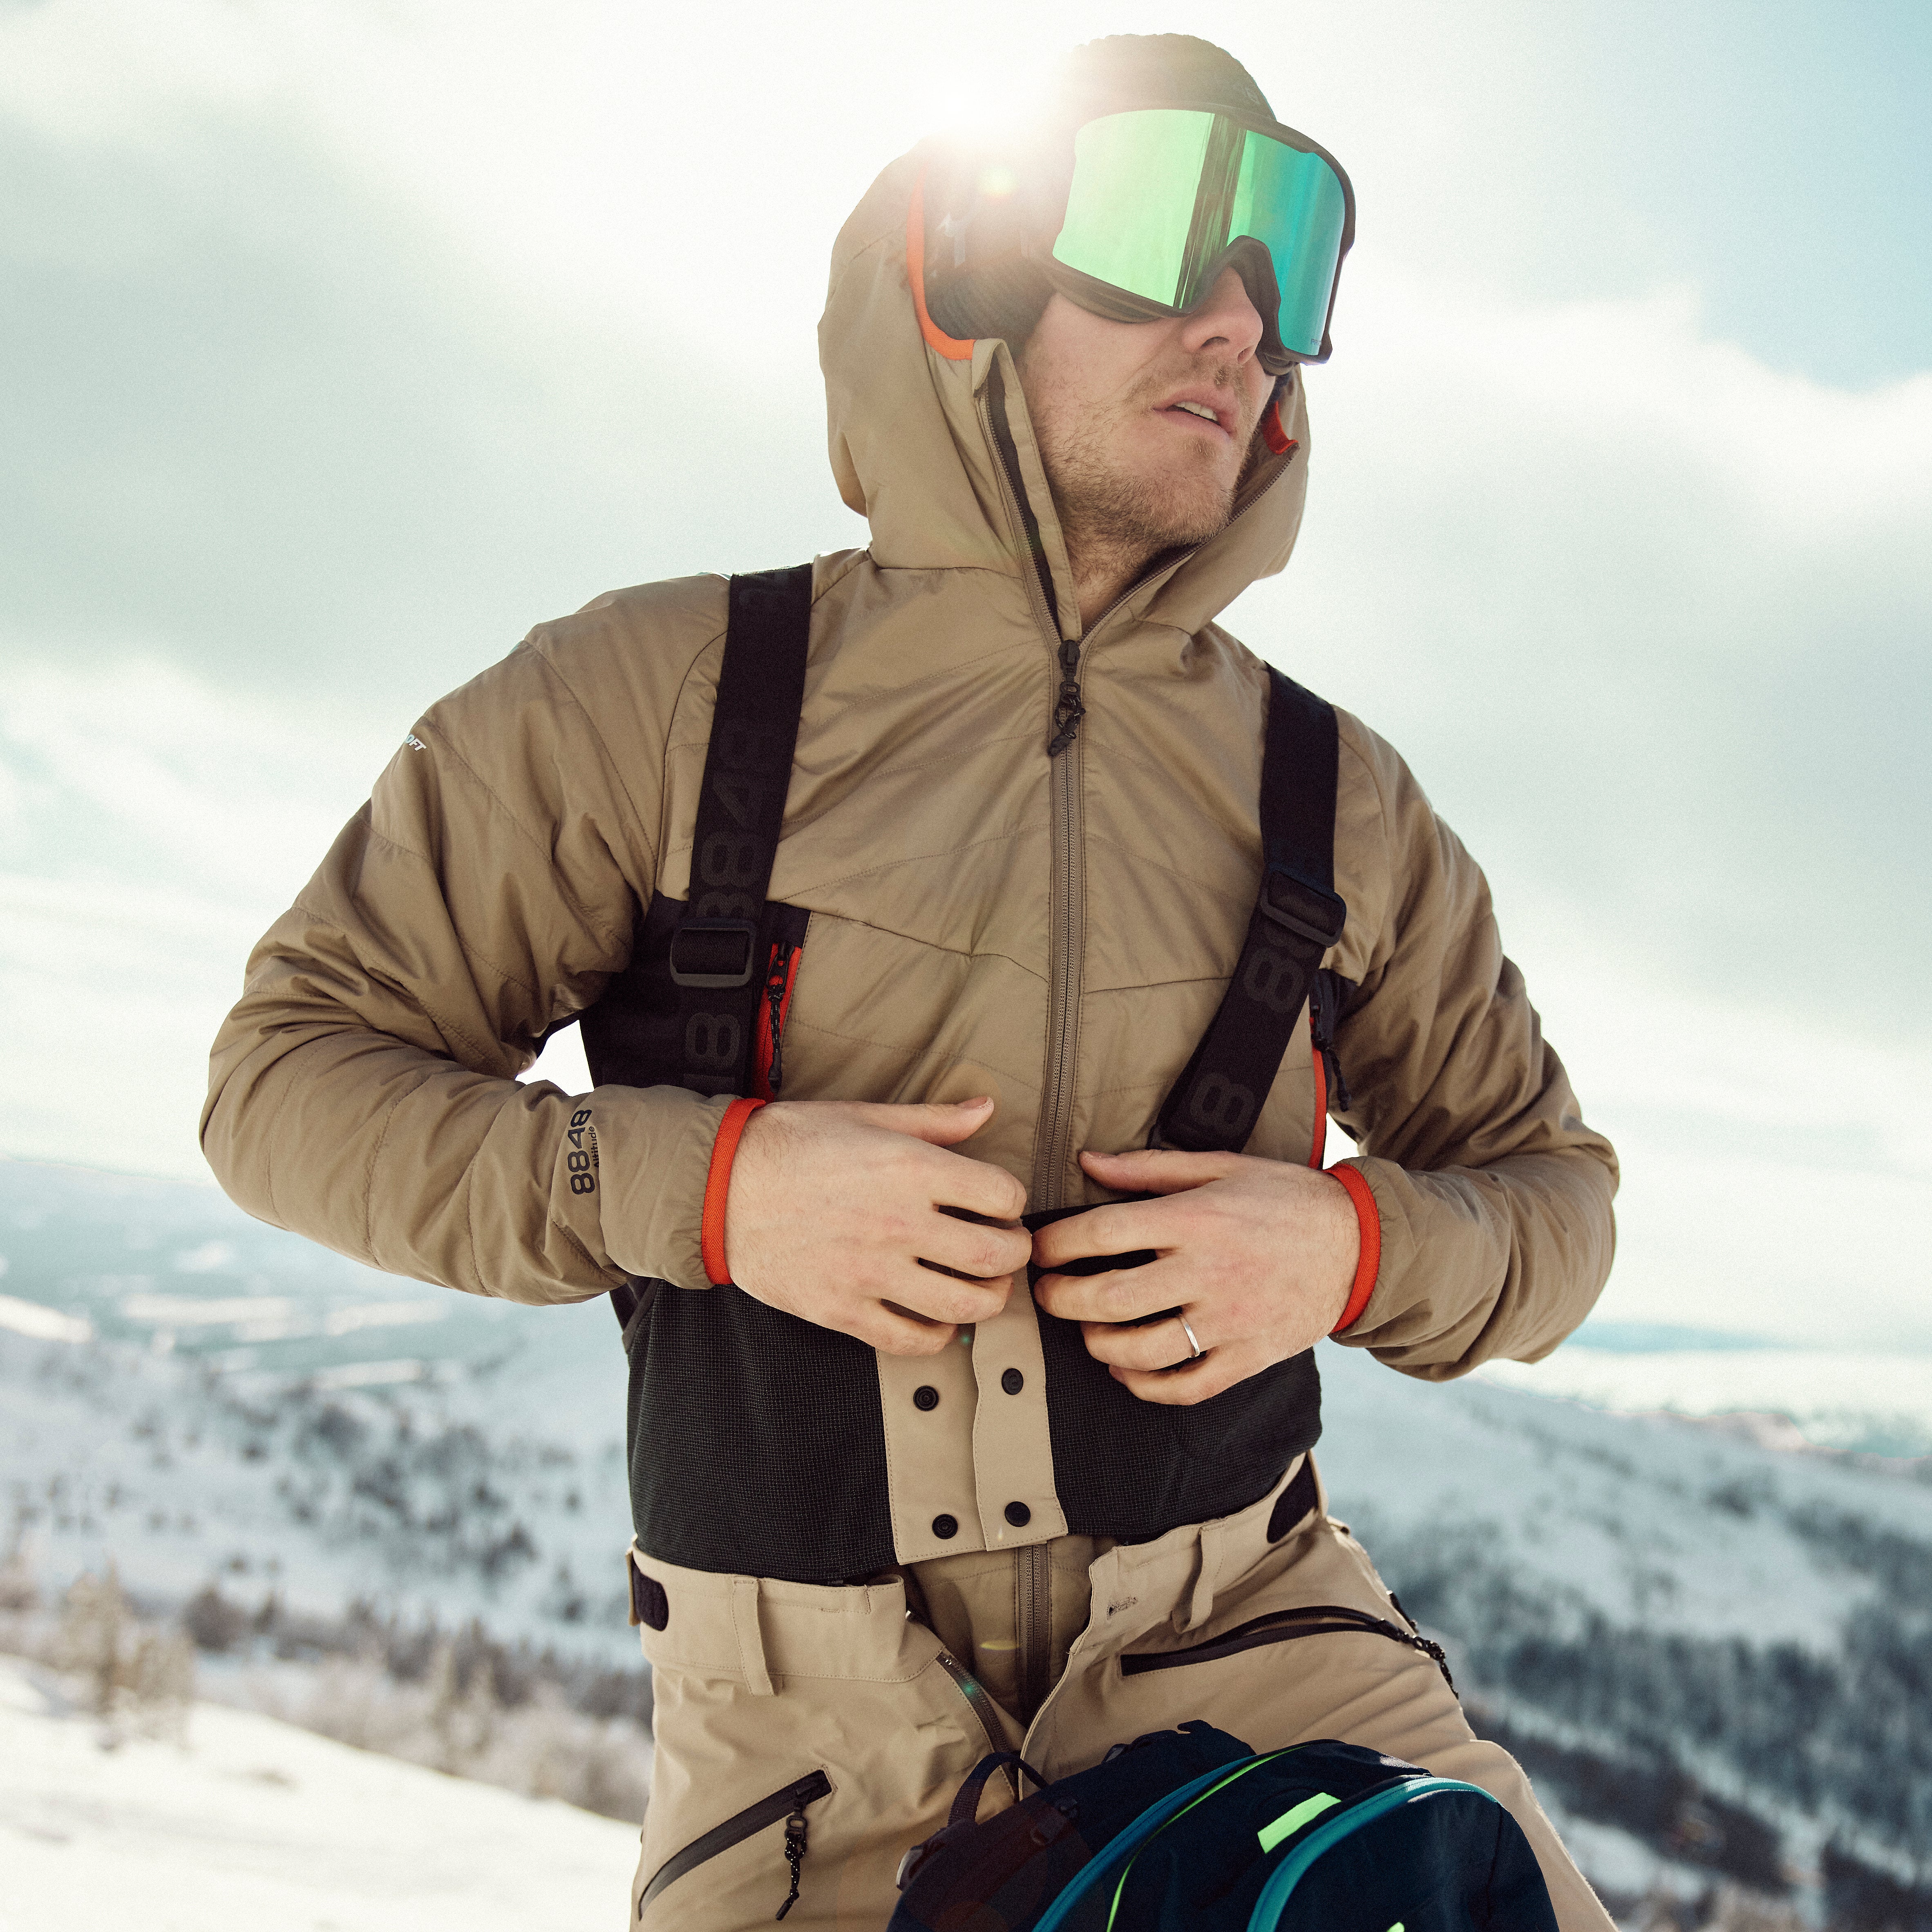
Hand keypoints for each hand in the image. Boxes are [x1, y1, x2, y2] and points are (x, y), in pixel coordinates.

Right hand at [723, 1097, 1029, 1354]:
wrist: (717, 1186)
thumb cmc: (792, 1143)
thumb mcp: (865, 1115)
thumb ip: (934, 1120)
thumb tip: (987, 1108)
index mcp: (909, 1168)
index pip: (1003, 1195)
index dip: (1011, 1199)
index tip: (1000, 1203)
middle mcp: (898, 1223)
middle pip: (996, 1256)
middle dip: (1015, 1253)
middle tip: (1007, 1247)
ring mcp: (870, 1273)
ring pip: (964, 1306)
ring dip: (988, 1299)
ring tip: (982, 1285)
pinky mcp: (842, 1311)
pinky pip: (913, 1340)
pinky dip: (938, 1334)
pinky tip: (935, 1316)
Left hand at [1030, 1148, 1357, 1404]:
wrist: (1360, 1245)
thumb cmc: (1283, 1198)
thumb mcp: (1220, 1166)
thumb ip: (1149, 1168)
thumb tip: (1087, 1160)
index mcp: (1197, 1219)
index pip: (1104, 1232)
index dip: (1057, 1242)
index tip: (1040, 1247)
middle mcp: (1209, 1273)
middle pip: (1110, 1297)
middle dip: (1061, 1299)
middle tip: (1046, 1293)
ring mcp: (1229, 1322)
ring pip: (1140, 1350)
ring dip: (1097, 1344)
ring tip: (1088, 1329)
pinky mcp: (1248, 1358)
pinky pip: (1184, 1387)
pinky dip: (1144, 1386)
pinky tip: (1126, 1370)